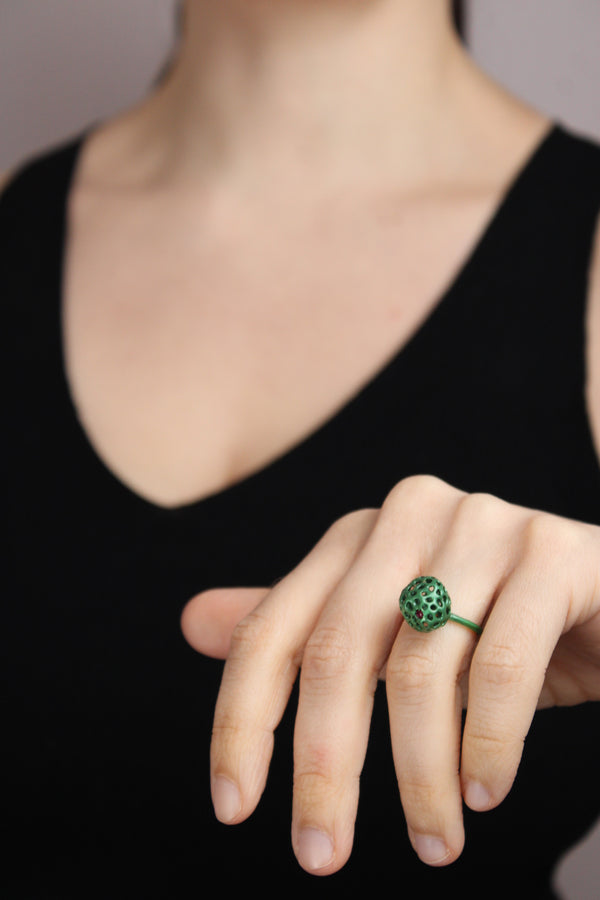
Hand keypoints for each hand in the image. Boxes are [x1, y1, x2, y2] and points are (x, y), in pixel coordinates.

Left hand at [180, 475, 599, 872]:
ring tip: (433, 842)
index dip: (241, 721)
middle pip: (335, 653)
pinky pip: (502, 665)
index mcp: (356, 535)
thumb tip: (192, 622)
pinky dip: (487, 744)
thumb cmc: (487, 620)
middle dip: (325, 769)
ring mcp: (482, 525)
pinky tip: (485, 792)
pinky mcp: (551, 554)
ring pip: (419, 670)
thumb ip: (302, 627)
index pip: (272, 630)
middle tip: (321, 857)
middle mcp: (408, 515)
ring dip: (419, 777)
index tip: (234, 809)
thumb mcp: (389, 631)